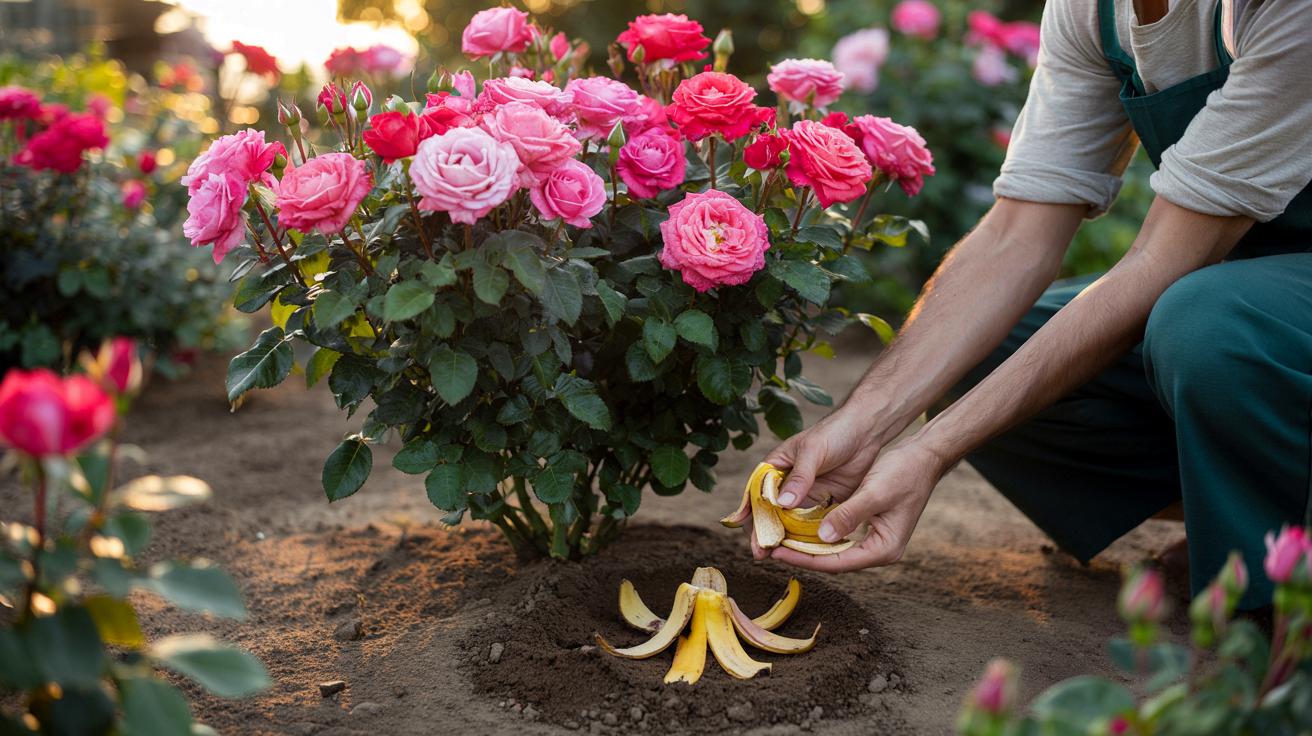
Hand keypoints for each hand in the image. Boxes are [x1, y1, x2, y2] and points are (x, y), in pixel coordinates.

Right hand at [747, 406, 884, 558]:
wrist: (866, 431)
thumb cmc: (834, 432)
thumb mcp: (813, 451)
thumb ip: (799, 478)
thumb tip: (781, 504)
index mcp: (776, 466)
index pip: (756, 491)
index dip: (748, 511)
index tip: (743, 529)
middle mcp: (788, 483)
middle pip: (769, 511)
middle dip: (764, 531)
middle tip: (761, 552)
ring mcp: (806, 495)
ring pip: (789, 521)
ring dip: (783, 538)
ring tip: (777, 556)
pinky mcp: (825, 502)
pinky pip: (812, 523)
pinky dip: (806, 537)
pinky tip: (803, 551)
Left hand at [764, 441, 945, 571]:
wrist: (924, 457)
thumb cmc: (904, 473)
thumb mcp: (874, 492)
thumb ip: (849, 516)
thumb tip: (823, 537)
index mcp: (884, 549)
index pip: (837, 563)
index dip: (806, 559)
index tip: (779, 552)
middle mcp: (879, 550)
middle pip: (834, 560)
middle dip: (803, 555)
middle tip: (772, 548)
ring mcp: (874, 540)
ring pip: (834, 549)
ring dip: (809, 544)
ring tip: (780, 539)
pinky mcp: (869, 527)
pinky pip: (839, 535)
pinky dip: (819, 532)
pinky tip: (799, 525)